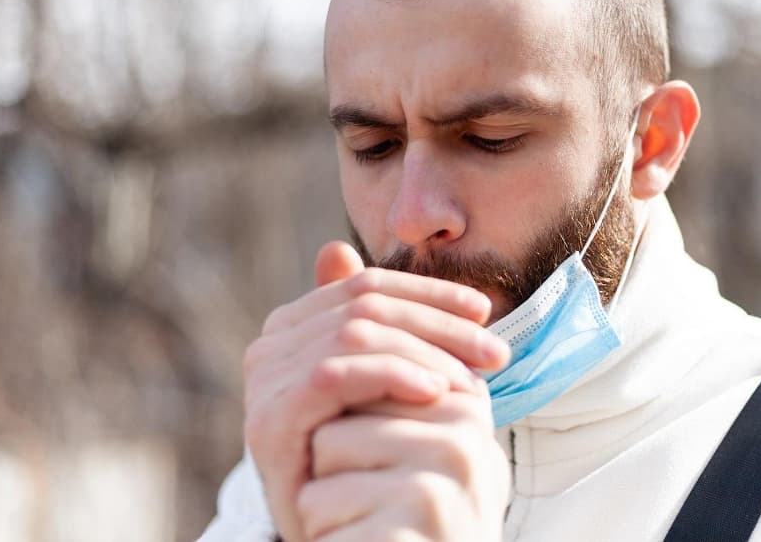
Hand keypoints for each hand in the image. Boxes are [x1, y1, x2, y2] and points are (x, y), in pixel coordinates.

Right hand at [243, 241, 510, 541]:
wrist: (341, 533)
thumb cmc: (364, 452)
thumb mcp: (374, 384)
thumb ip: (366, 323)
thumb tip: (335, 247)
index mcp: (292, 328)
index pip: (367, 286)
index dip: (430, 292)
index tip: (484, 311)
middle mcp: (268, 348)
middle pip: (365, 306)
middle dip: (439, 323)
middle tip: (496, 352)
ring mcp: (264, 385)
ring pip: (356, 335)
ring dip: (425, 351)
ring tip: (473, 380)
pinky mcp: (270, 421)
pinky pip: (336, 376)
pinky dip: (392, 375)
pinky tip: (435, 392)